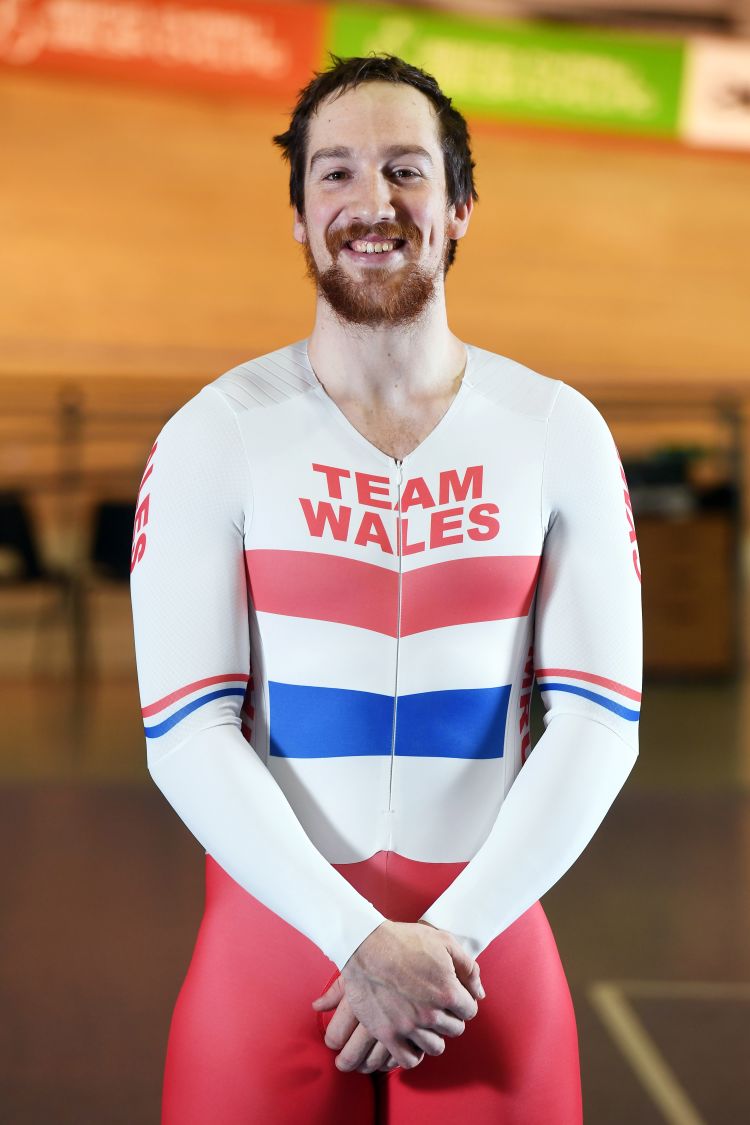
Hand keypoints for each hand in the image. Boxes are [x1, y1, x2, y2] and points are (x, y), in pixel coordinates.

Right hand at [312, 918, 484, 1071]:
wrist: (365, 945)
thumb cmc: (405, 940)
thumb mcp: (443, 941)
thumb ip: (468, 967)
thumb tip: (479, 993)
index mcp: (448, 991)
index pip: (469, 1011)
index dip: (462, 1001)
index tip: (451, 995)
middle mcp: (430, 1013)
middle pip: (454, 1029)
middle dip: (449, 1017)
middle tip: (436, 1005)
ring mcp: (408, 1026)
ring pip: (436, 1047)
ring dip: (433, 1035)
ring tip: (424, 1021)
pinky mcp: (388, 1034)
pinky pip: (410, 1059)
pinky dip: (413, 1052)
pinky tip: (411, 1038)